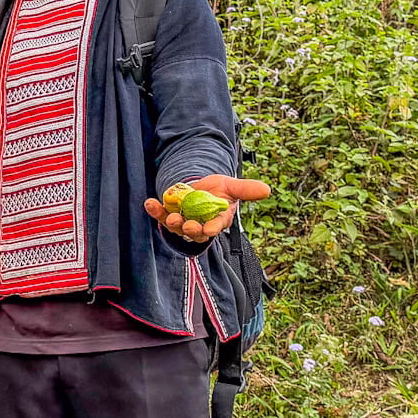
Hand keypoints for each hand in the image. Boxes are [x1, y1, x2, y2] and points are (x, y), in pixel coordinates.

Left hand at [144, 174, 271, 244]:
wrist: (201, 187)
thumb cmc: (220, 190)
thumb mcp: (232, 186)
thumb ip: (246, 190)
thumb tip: (267, 190)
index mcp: (217, 220)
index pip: (216, 227)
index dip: (213, 228)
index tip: (210, 228)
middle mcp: (200, 224)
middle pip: (195, 231)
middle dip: (190, 229)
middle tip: (187, 224)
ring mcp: (183, 220)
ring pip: (176, 226)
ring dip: (170, 221)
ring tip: (167, 214)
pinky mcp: (169, 213)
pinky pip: (160, 214)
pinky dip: (154, 210)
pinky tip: (149, 203)